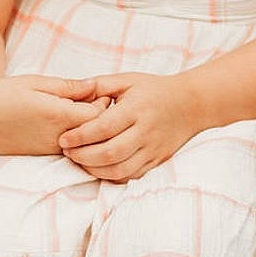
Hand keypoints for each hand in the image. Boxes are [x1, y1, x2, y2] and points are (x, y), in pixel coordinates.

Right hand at [0, 75, 111, 156]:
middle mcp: (57, 138)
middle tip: (102, 102)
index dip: (105, 104)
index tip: (103, 92)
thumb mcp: (36, 82)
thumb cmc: (4, 94)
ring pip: (85, 145)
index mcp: (57, 115)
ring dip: (91, 131)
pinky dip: (79, 140)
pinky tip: (72, 126)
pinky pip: (72, 150)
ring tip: (86, 113)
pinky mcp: (45, 157)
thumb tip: (96, 86)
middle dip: (103, 119)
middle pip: (96, 134)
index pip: (99, 116)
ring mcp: (51, 151)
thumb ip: (69, 87)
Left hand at [57, 72, 203, 181]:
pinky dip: (110, 176)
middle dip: (83, 156)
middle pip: (110, 153)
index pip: (104, 127)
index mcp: (136, 109)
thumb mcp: (128, 80)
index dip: (80, 136)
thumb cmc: (155, 90)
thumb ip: (100, 86)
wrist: (192, 104)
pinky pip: (130, 175)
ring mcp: (152, 149)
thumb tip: (72, 92)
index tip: (63, 139)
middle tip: (67, 152)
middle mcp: (145, 131)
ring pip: (119, 170)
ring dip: (94, 170)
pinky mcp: (156, 160)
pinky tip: (98, 167)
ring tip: (80, 161)